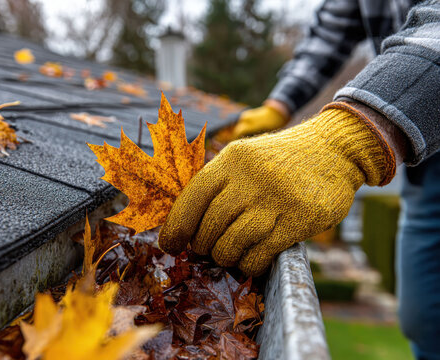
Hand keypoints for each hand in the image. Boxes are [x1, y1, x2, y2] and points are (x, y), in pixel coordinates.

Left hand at [159, 103, 394, 275]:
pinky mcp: (299, 220)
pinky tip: (253, 259)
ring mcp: (276, 199)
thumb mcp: (245, 158)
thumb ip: (219, 184)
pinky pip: (259, 255)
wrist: (334, 149)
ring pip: (230, 244)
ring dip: (225, 257)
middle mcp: (250, 178)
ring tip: (230, 254)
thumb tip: (186, 225)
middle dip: (202, 245)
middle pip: (209, 226)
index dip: (175, 227)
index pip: (192, 198)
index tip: (169, 245)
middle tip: (208, 249)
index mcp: (231, 160)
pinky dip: (250, 264)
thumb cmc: (281, 160)